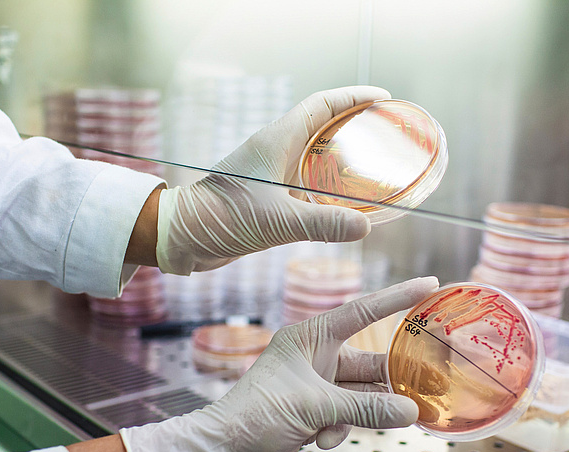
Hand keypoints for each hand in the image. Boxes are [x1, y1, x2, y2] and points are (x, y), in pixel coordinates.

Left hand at [120, 276, 438, 451]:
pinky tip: (326, 440)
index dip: (396, 297)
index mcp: (309, 338)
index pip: (361, 311)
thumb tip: (409, 410)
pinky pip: (347, 415)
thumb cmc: (252, 415)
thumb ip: (365, 408)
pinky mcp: (314, 411)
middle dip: (397, 376)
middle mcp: (314, 358)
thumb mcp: (313, 407)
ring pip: (361, 393)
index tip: (426, 286)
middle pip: (368, 362)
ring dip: (373, 409)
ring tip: (397, 420)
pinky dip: (344, 428)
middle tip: (432, 384)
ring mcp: (315, 386)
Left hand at [156, 85, 390, 274]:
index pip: (321, 105)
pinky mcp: (267, 196)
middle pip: (322, 127)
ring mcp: (270, 174)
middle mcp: (274, 152)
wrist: (183, 236)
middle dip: (354, 127)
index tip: (383, 99)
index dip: (353, 98)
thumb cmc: (221, 218)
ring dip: (341, 160)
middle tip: (384, 135)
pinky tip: (342, 205)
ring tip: (372, 169)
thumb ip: (322, 223)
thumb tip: (364, 227)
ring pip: (313, 157)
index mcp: (276, 141)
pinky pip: (304, 184)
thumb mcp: (276, 221)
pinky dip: (326, 190)